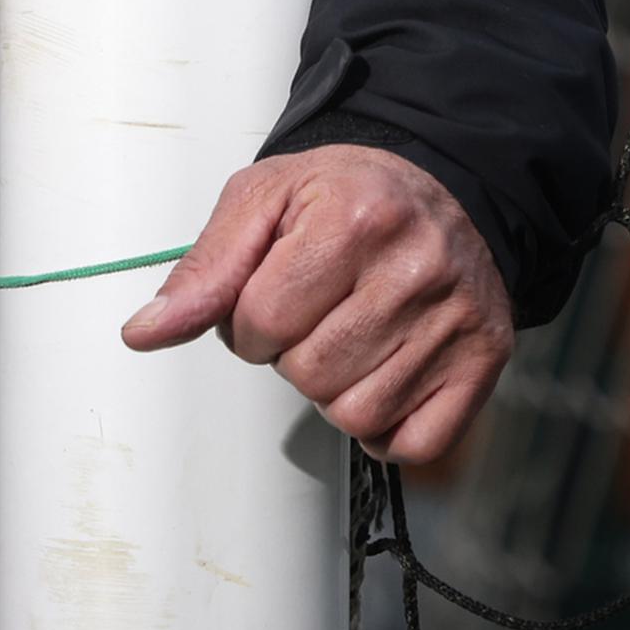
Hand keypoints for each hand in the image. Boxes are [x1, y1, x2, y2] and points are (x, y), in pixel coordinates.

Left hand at [116, 145, 511, 466]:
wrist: (444, 186)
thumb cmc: (346, 196)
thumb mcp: (261, 201)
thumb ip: (202, 271)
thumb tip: (144, 332)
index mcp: (353, 219)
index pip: (261, 320)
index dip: (247, 322)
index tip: (267, 296)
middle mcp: (415, 270)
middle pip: (307, 373)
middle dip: (289, 354)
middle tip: (312, 314)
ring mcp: (457, 321)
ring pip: (354, 414)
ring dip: (331, 390)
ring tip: (345, 338)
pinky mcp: (485, 361)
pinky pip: (413, 443)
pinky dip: (383, 427)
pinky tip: (379, 376)